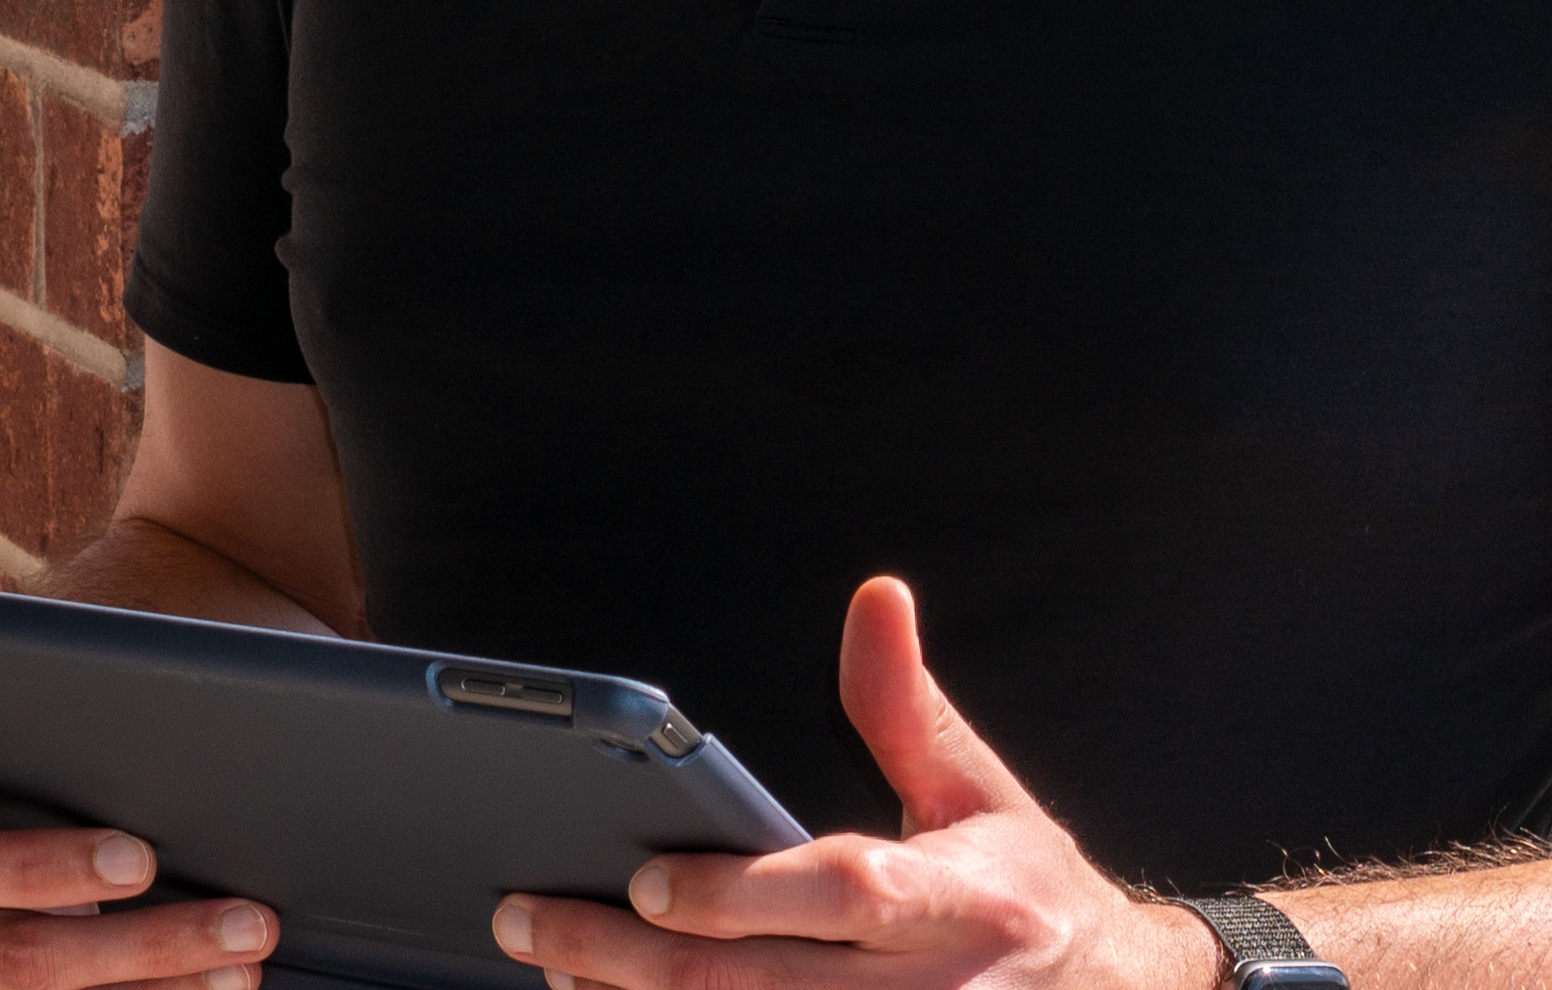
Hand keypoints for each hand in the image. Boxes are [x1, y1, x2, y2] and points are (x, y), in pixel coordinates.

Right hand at [0, 709, 285, 989]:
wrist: (104, 839)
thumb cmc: (80, 742)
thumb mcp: (52, 707)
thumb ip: (53, 693)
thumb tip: (143, 677)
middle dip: (44, 868)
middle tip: (143, 855)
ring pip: (11, 971)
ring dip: (140, 956)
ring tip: (238, 937)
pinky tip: (219, 986)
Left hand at [486, 580, 1211, 989]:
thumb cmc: (1023, 893)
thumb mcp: (980, 794)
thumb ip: (906, 708)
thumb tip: (875, 599)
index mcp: (953, 899)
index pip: (840, 896)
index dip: (743, 895)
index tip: (649, 882)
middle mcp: (927, 989)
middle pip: (756, 985)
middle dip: (627, 957)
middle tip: (527, 920)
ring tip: (548, 970)